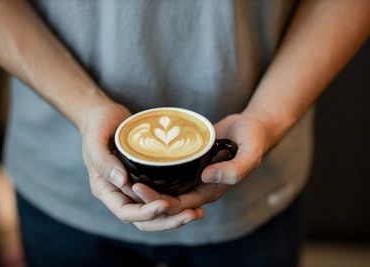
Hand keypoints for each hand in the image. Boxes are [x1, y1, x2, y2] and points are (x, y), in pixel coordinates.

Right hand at [81, 102, 203, 230]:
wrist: (104, 115)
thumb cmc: (97, 124)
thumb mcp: (95, 139)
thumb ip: (103, 161)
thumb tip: (120, 181)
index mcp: (105, 189)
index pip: (125, 212)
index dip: (145, 213)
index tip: (165, 204)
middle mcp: (120, 193)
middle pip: (144, 219)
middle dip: (167, 221)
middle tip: (192, 214)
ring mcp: (133, 188)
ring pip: (155, 212)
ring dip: (175, 216)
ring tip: (198, 213)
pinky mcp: (146, 179)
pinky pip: (161, 196)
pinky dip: (176, 202)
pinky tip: (195, 201)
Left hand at [133, 113, 269, 223]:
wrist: (253, 127)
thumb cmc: (253, 140)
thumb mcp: (250, 154)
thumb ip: (234, 169)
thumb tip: (206, 177)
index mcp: (211, 190)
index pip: (179, 204)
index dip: (158, 201)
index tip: (138, 188)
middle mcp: (199, 186)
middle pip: (167, 198)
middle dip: (146, 195)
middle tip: (125, 183)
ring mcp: (193, 174)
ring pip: (165, 186)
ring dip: (147, 185)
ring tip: (125, 175)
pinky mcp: (189, 161)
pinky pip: (169, 169)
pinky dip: (154, 169)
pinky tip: (138, 159)